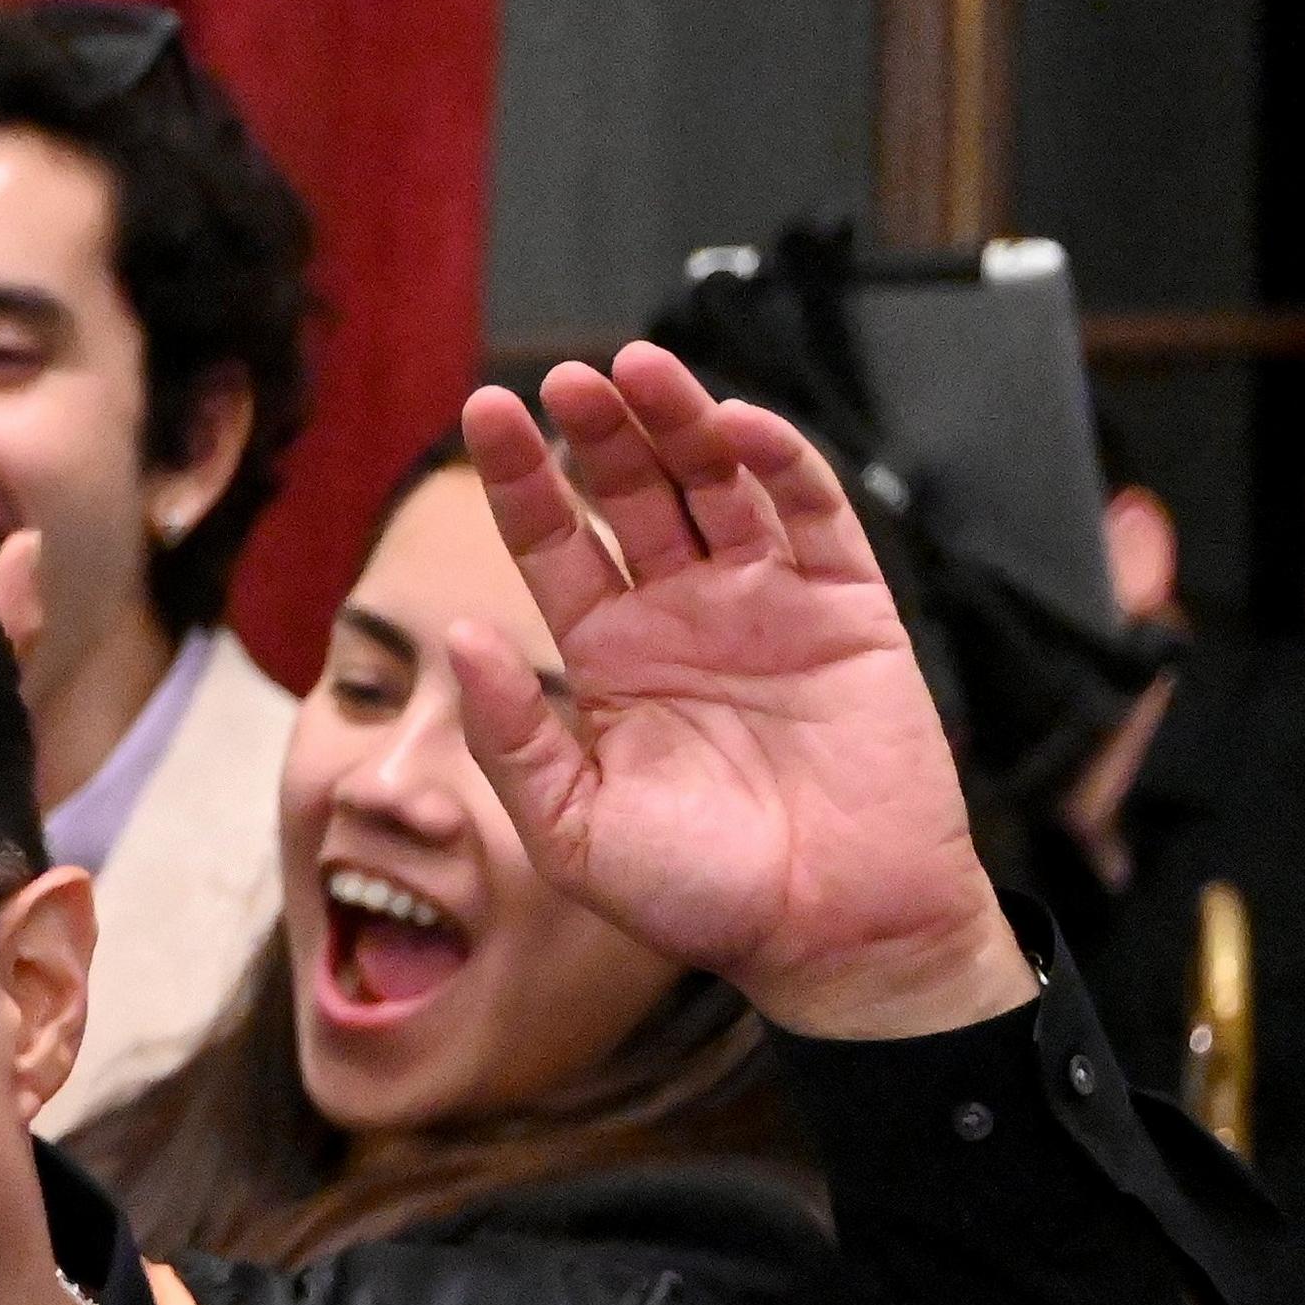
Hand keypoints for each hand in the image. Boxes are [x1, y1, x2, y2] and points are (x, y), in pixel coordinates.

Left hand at [443, 346, 1030, 1040]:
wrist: (829, 934)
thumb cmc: (701, 896)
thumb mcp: (571, 826)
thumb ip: (513, 734)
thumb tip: (457, 636)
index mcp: (611, 662)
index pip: (553, 545)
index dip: (523, 480)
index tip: (485, 412)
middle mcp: (683, 618)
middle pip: (631, 495)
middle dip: (598, 432)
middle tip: (563, 379)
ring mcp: (766, 604)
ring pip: (717, 481)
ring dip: (679, 420)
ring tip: (634, 370)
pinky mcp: (847, 606)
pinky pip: (813, 512)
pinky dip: (779, 458)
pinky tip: (733, 424)